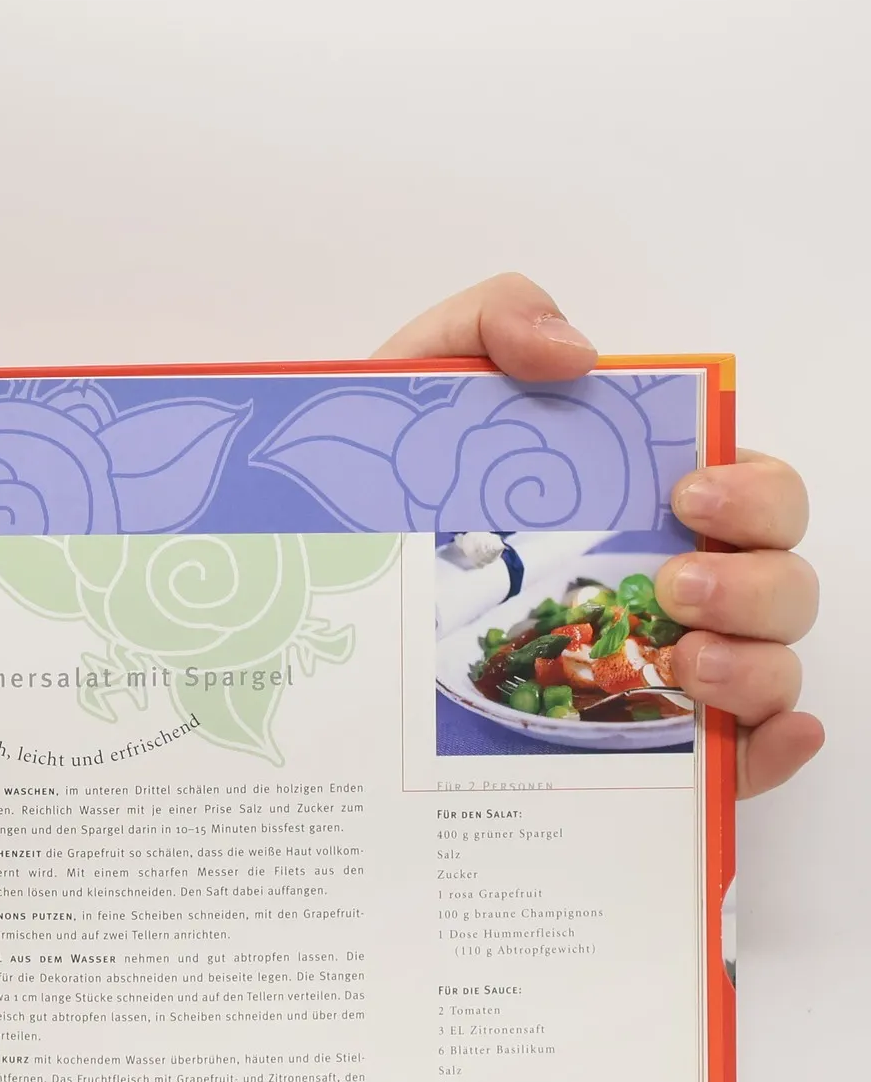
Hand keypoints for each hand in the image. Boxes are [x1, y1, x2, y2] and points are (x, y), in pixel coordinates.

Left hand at [377, 274, 821, 796]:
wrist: (302, 589)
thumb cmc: (380, 494)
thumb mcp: (415, 386)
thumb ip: (491, 321)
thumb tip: (576, 352)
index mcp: (641, 506)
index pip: (753, 491)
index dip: (754, 490)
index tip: (689, 494)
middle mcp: (668, 590)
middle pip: (780, 580)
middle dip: (756, 580)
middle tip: (674, 585)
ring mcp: (658, 673)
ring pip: (771, 670)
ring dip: (756, 665)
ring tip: (684, 663)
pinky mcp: (635, 753)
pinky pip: (736, 760)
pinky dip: (765, 751)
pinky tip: (754, 738)